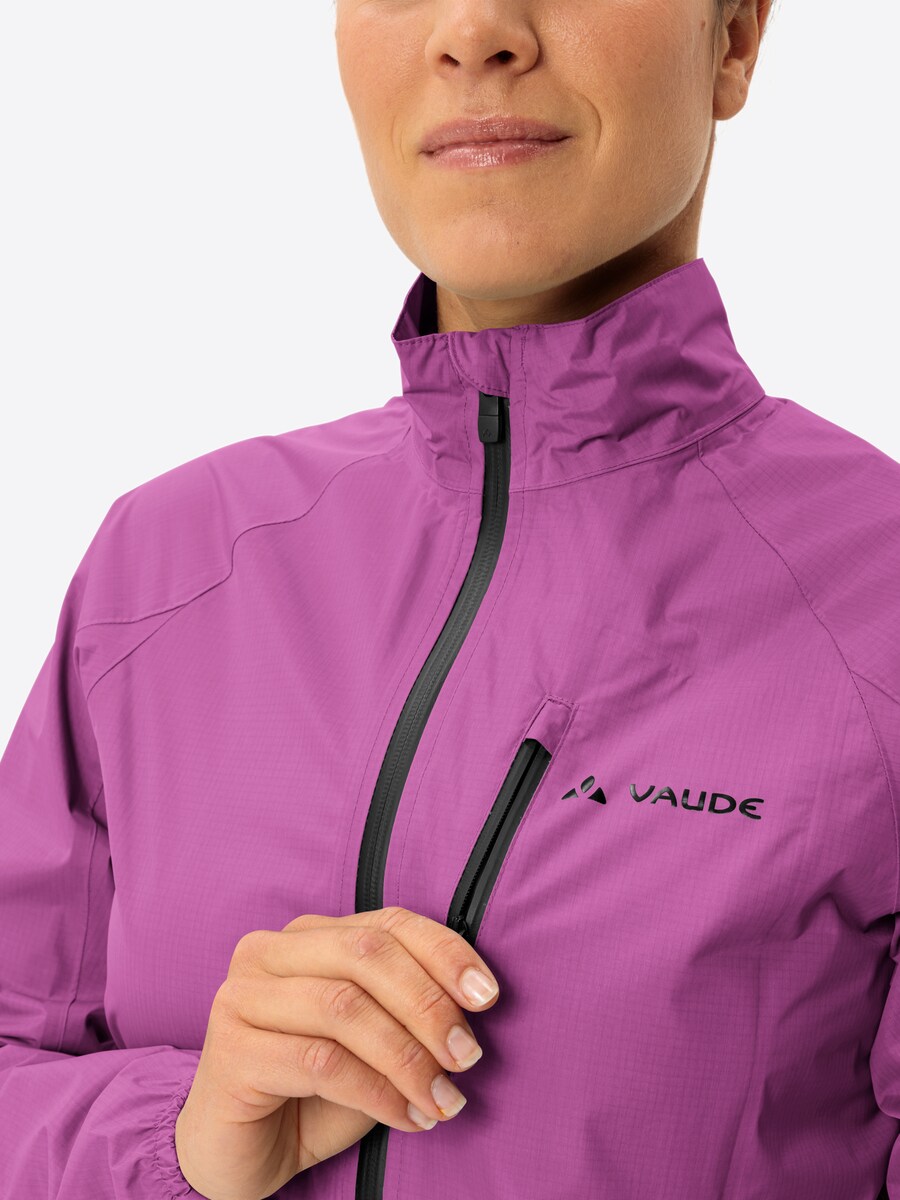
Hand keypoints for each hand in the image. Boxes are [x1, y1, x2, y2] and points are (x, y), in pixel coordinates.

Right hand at [174, 906, 500, 1199]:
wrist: (238, 1154)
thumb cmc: (312, 1092)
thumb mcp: (373, 1042)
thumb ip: (406, 1009)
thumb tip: (475, 1002)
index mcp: (308, 935)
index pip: (388, 923)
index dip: (444, 953)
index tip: (488, 995)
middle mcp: (267, 952)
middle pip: (367, 954)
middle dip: (428, 1005)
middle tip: (467, 1055)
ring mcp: (241, 997)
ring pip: (345, 1007)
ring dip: (408, 1057)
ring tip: (443, 1097)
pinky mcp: (230, 1052)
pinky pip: (321, 1062)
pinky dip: (377, 1091)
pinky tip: (407, 1116)